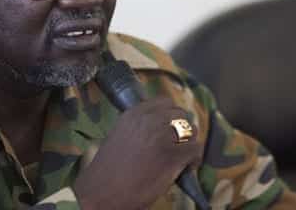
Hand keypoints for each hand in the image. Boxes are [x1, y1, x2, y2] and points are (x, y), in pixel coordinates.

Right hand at [73, 97, 202, 209]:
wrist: (101, 193)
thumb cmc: (106, 171)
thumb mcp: (118, 137)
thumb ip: (137, 127)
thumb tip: (156, 128)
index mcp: (133, 114)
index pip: (164, 102)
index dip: (171, 115)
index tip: (171, 127)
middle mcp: (148, 121)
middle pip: (180, 114)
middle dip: (182, 128)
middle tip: (179, 143)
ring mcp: (161, 137)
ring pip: (190, 130)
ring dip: (190, 142)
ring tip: (185, 155)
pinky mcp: (171, 156)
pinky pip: (195, 149)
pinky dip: (195, 158)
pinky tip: (188, 166)